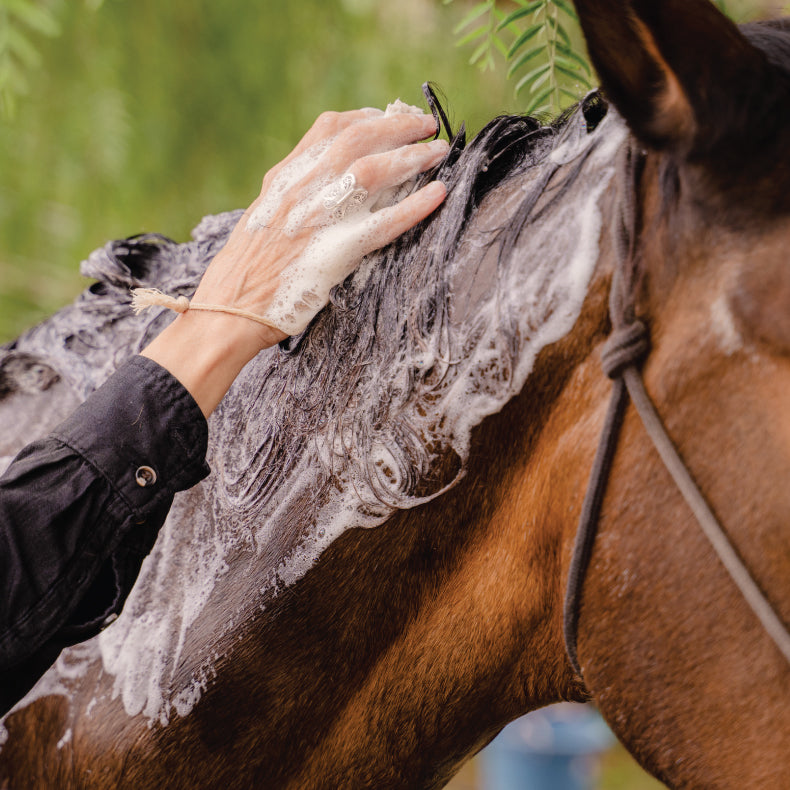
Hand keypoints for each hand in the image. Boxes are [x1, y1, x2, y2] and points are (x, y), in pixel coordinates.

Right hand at [142, 106, 447, 415]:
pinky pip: (383, 224)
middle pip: (357, 140)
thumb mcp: (262, 218)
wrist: (227, 311)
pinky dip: (414, 206)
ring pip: (371, 172)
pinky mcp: (334, 254)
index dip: (366, 117)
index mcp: (283, 179)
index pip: (329, 129)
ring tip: (438, 152)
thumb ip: (291, 195)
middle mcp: (300, 190)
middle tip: (426, 127)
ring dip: (411, 157)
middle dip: (397, 127)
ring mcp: (317, 220)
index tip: (387, 116)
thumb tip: (323, 182)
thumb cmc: (244, 272)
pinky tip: (437, 195)